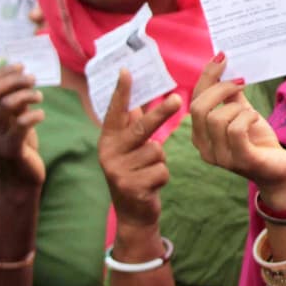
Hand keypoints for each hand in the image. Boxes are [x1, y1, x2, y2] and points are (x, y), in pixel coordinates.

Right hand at [0, 65, 46, 185]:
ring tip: (39, 96)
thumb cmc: (17, 146)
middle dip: (14, 80)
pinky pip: (22, 124)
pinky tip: (41, 115)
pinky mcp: (10, 149)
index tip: (20, 66)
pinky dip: (34, 115)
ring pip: (6, 104)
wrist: (18, 180)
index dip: (2, 73)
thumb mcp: (10, 121)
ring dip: (27, 95)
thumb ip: (11, 102)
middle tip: (32, 79)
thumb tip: (21, 75)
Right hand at [96, 71, 181, 231]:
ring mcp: (118, 171)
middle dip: (160, 113)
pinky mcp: (131, 186)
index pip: (115, 112)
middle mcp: (109, 154)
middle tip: (178, 98)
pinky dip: (163, 177)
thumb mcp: (128, 150)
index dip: (121, 92)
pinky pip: (162, 170)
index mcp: (108, 141)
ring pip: (157, 152)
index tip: (126, 71)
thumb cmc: (134, 174)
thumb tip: (137, 99)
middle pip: (141, 128)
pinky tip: (151, 185)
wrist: (132, 214)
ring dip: (160, 161)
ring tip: (149, 172)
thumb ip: (130, 127)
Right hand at [188, 56, 285, 194]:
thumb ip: (231, 97)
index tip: (222, 57)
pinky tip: (255, 118)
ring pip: (217, 118)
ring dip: (238, 107)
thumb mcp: (242, 115)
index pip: (194, 100)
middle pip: (199, 108)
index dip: (207, 77)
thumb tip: (223, 68)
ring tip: (250, 112)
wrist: (278, 171)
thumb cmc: (258, 142)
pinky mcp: (241, 160)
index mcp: (200, 135)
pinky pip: (235, 130)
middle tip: (242, 82)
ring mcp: (221, 157)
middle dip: (221, 88)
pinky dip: (247, 118)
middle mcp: (204, 148)